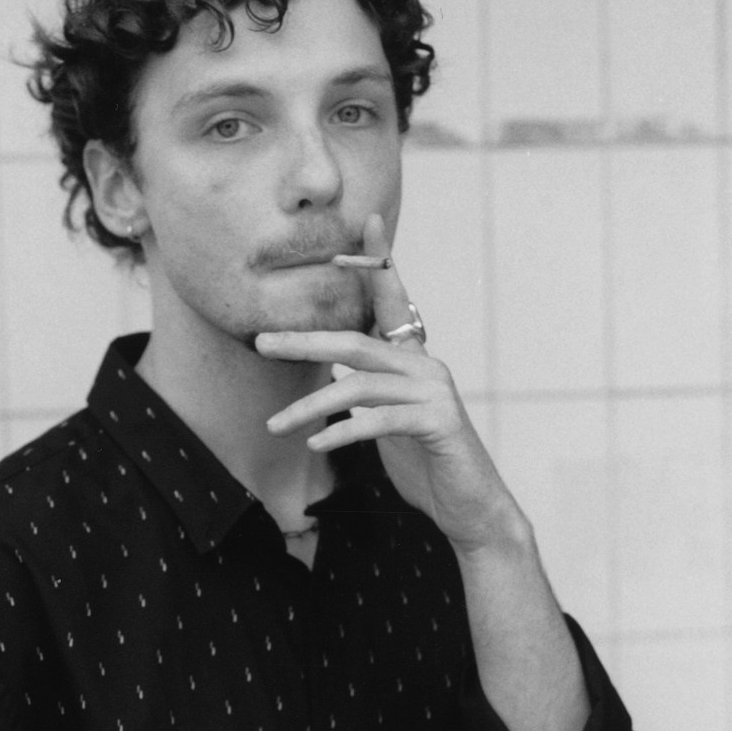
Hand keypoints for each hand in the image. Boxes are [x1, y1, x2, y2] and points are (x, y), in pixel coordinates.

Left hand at [255, 213, 526, 557]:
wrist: (470, 508)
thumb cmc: (427, 467)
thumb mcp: (388, 426)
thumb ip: (368, 397)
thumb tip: (336, 380)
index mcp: (412, 361)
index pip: (391, 303)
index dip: (379, 264)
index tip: (367, 222)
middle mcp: (425, 367)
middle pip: (356, 342)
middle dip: (304, 342)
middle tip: (262, 343)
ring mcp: (434, 393)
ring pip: (359, 386)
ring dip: (310, 407)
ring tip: (275, 426)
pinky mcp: (439, 423)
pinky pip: (379, 421)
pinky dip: (344, 432)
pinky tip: (317, 446)